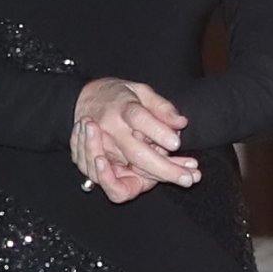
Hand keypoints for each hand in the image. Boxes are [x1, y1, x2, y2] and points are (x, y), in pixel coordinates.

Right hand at [71, 76, 197, 201]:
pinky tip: (162, 179)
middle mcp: (111, 129)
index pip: (138, 118)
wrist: (83, 101)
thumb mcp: (141, 91)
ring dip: (158, 177)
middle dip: (165, 168)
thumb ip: (162, 107)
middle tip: (189, 177)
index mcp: (122, 107)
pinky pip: (119, 177)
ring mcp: (102, 147)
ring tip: (183, 178)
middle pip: (137, 153)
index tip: (176, 143)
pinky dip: (143, 179)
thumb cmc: (117, 96)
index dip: (157, 131)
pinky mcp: (97, 160)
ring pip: (130, 168)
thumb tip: (181, 122)